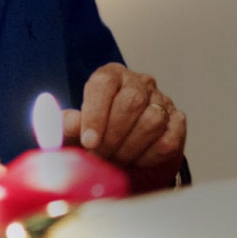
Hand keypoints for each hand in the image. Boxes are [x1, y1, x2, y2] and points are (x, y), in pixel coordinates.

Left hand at [65, 62, 186, 176]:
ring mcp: (161, 100)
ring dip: (130, 148)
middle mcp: (139, 83)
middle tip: (101, 157)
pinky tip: (136, 160)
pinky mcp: (177, 122)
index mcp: (111, 76)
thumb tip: (59, 123)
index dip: (96, 113)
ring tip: (116, 160)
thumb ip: (66, 126)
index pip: (104, 84)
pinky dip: (150, 156)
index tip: (89, 142)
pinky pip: (168, 139)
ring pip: (152, 120)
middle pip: (131, 102)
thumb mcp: (76, 131)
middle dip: (113, 136)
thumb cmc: (97, 137)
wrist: (126, 155)